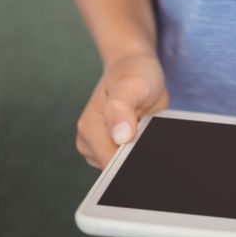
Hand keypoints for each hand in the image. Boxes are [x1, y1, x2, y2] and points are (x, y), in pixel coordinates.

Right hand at [75, 52, 169, 168]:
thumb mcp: (132, 83)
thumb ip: (122, 108)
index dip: (131, 159)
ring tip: (144, 126)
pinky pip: (126, 161)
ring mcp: (98, 148)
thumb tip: (121, 136)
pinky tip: (142, 132)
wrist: (134, 67)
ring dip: (137, 151)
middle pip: (116, 168)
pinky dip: (137, 150)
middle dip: (135, 154)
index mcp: (90, 127)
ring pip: (122, 167)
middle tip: (147, 128)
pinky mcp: (109, 149)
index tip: (145, 143)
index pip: (110, 163)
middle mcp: (88, 141)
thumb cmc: (133, 73)